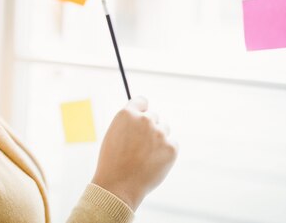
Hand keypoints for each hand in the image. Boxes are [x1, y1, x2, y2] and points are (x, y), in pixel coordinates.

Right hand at [91, 96, 177, 210]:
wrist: (119, 186)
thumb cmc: (113, 162)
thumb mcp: (114, 134)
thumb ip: (130, 123)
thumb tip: (145, 115)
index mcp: (127, 114)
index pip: (142, 101)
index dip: (141, 110)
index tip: (141, 118)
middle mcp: (145, 120)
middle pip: (154, 116)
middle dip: (149, 128)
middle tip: (139, 146)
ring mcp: (160, 133)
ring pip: (164, 129)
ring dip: (158, 138)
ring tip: (145, 156)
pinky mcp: (171, 148)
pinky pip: (172, 144)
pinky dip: (166, 151)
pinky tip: (153, 162)